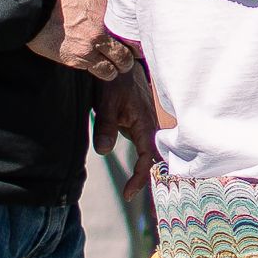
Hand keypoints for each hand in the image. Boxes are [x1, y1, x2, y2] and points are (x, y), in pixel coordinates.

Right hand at [27, 0, 128, 78]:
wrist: (35, 4)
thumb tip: (122, 4)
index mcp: (112, 4)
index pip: (137, 26)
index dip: (139, 36)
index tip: (138, 41)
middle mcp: (106, 24)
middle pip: (133, 47)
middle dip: (133, 53)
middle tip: (130, 55)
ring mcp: (94, 42)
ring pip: (120, 64)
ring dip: (119, 66)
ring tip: (116, 65)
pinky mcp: (80, 57)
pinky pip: (102, 71)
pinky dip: (105, 71)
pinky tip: (103, 68)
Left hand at [93, 65, 158, 185]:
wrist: (122, 63)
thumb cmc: (115, 81)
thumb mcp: (106, 103)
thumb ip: (105, 126)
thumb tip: (103, 151)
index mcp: (146, 124)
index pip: (147, 159)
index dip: (139, 178)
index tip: (127, 194)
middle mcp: (151, 127)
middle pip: (155, 159)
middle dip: (147, 178)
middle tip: (133, 195)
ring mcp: (148, 125)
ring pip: (151, 152)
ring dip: (145, 169)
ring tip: (133, 188)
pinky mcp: (142, 123)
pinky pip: (146, 144)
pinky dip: (142, 158)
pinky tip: (137, 168)